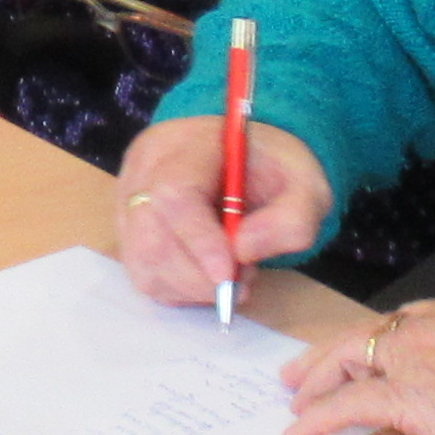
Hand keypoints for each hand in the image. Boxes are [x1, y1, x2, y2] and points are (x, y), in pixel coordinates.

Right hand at [113, 113, 331, 308]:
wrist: (246, 159)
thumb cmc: (273, 172)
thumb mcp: (306, 188)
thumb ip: (290, 220)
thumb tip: (242, 253)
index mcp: (186, 145)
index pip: (174, 195)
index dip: (198, 241)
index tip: (228, 275)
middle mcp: (145, 171)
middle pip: (150, 237)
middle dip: (198, 276)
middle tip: (241, 283)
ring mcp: (128, 201)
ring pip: (142, 263)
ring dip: (190, 287)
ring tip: (229, 276)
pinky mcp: (128, 231)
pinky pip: (144, 274)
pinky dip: (179, 289)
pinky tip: (207, 276)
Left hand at [280, 294, 434, 434]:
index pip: (418, 320)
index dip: (386, 340)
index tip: (369, 354)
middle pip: (375, 329)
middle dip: (336, 350)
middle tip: (307, 370)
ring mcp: (423, 355)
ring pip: (351, 356)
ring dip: (318, 380)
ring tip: (296, 401)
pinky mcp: (407, 395)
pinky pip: (348, 403)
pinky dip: (319, 417)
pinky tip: (301, 434)